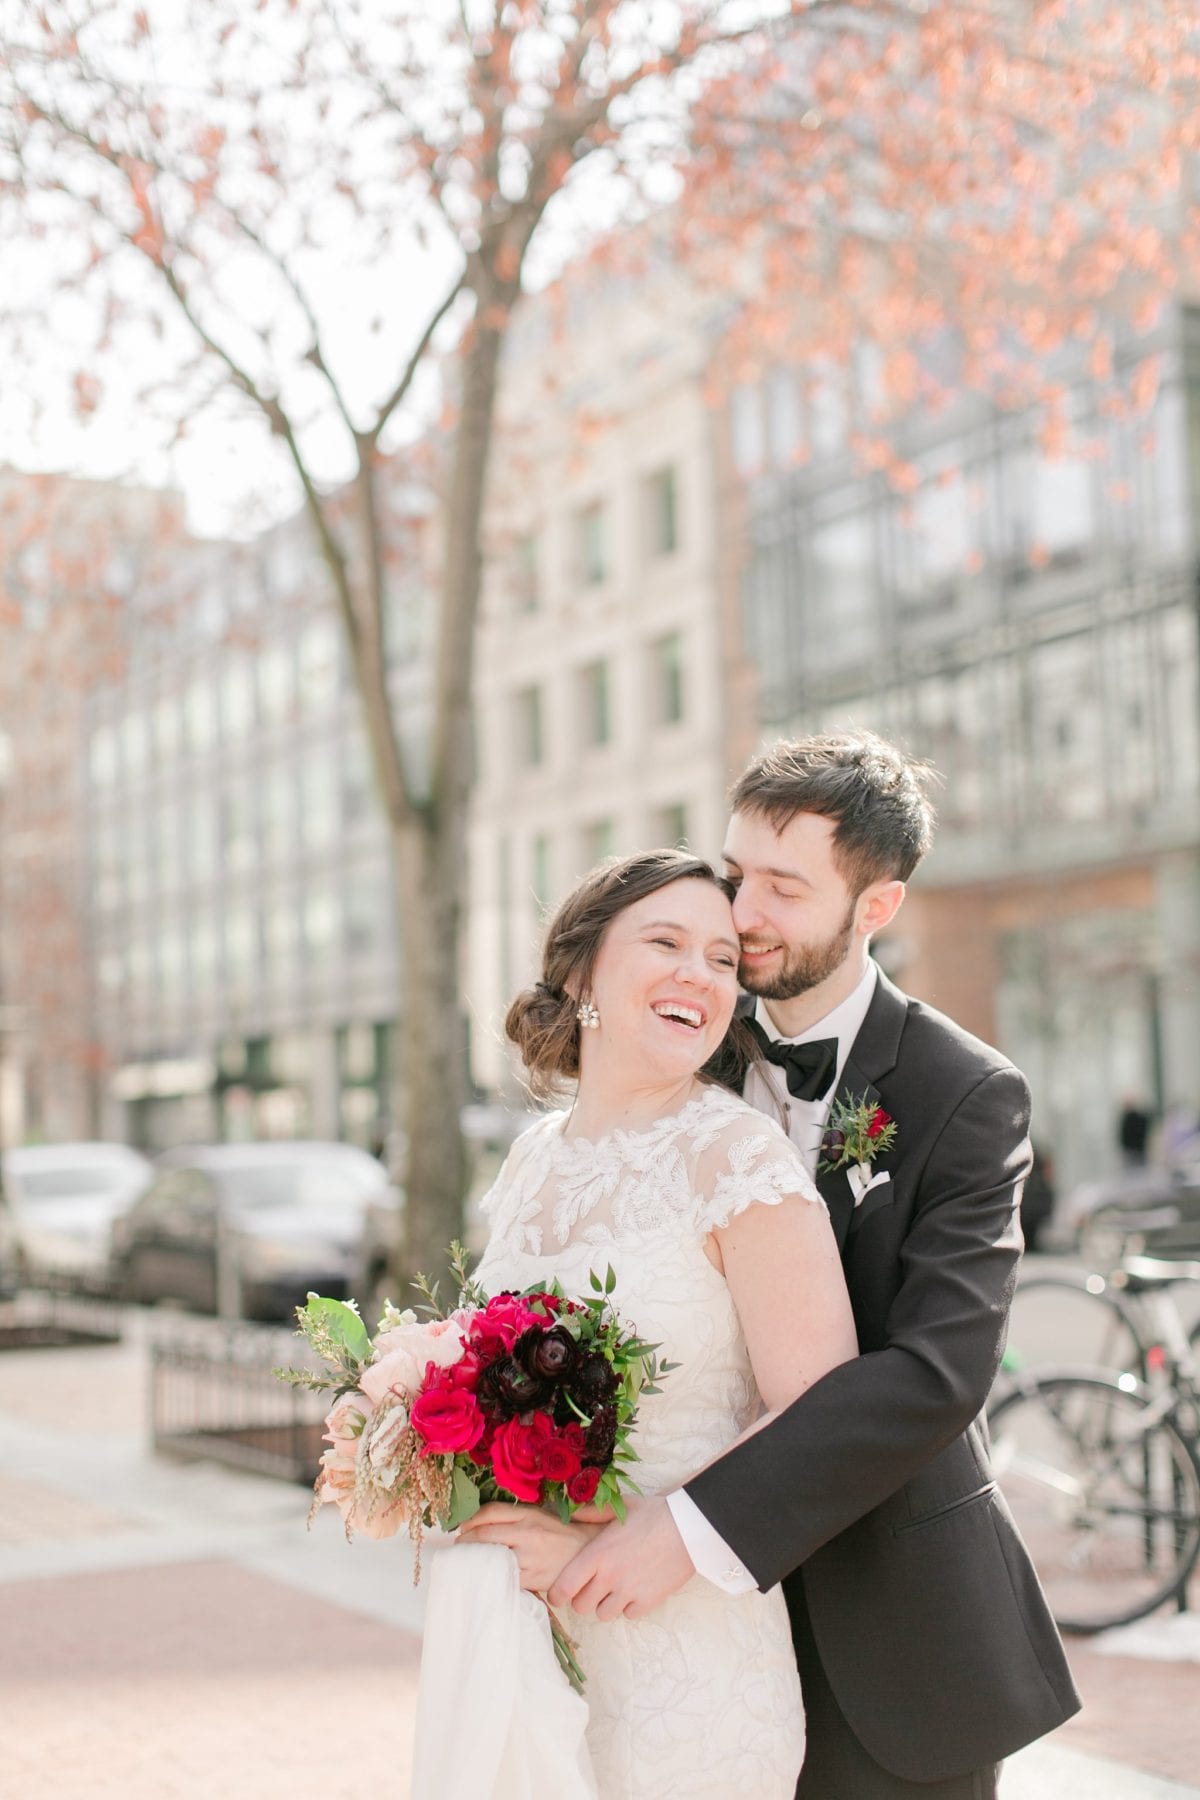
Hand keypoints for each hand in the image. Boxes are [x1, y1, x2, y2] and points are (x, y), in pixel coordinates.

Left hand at [457, 1502, 603, 1593]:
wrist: (589, 1555)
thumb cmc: (563, 1533)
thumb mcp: (541, 1515)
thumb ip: (516, 1516)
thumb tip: (483, 1520)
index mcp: (529, 1513)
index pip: (490, 1512)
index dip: (471, 1520)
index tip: (462, 1527)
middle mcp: (527, 1532)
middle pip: (485, 1534)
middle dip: (466, 1541)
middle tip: (460, 1546)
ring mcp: (530, 1556)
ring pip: (492, 1557)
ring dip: (476, 1561)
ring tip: (471, 1562)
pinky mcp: (534, 1578)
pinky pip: (506, 1577)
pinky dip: (493, 1576)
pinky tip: (489, 1576)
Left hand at [547, 1495, 694, 1620]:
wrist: (688, 1527)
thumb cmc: (653, 1514)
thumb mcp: (619, 1507)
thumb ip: (591, 1512)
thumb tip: (569, 1511)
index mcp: (597, 1554)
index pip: (564, 1587)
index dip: (557, 1595)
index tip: (559, 1593)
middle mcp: (609, 1577)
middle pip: (581, 1606)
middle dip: (583, 1598)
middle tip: (591, 1586)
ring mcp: (629, 1591)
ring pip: (603, 1614)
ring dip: (605, 1604)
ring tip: (613, 1589)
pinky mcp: (648, 1601)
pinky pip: (628, 1615)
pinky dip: (629, 1607)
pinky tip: (634, 1590)